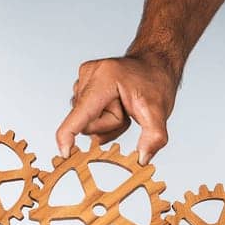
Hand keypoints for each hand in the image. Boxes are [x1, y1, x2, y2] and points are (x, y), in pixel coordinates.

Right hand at [55, 54, 176, 163]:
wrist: (154, 65)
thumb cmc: (155, 82)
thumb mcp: (160, 110)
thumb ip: (154, 136)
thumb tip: (143, 159)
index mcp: (104, 78)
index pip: (81, 113)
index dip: (69, 135)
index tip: (65, 153)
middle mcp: (88, 75)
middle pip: (86, 123)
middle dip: (108, 125)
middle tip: (127, 112)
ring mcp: (82, 79)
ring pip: (85, 122)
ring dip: (105, 121)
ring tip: (122, 106)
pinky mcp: (81, 84)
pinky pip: (84, 115)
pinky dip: (100, 116)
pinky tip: (114, 104)